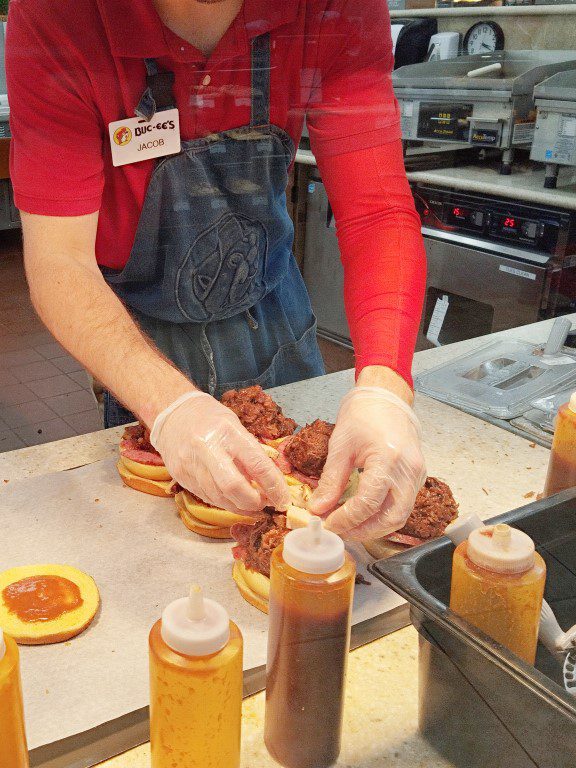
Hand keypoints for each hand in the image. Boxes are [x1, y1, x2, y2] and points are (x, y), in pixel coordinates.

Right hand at [150, 392, 290, 514]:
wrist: (171, 414)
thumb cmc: (209, 417)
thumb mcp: (235, 426)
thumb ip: (250, 451)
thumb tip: (268, 481)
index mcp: (228, 431)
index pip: (256, 464)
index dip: (273, 486)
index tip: (283, 499)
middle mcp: (208, 448)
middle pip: (234, 487)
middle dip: (253, 502)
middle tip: (265, 504)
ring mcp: (191, 464)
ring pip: (219, 497)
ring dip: (240, 506)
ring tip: (251, 505)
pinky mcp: (181, 476)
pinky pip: (207, 496)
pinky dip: (224, 502)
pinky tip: (232, 500)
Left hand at [308, 386, 425, 539]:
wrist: (386, 398)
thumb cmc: (363, 416)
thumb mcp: (340, 446)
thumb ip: (330, 481)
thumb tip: (318, 508)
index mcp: (388, 459)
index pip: (368, 503)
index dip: (347, 519)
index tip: (328, 523)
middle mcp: (408, 470)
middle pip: (392, 518)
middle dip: (364, 531)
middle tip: (340, 531)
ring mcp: (417, 475)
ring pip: (400, 515)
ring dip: (374, 526)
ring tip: (350, 525)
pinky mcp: (418, 477)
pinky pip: (403, 505)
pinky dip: (383, 515)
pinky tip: (364, 513)